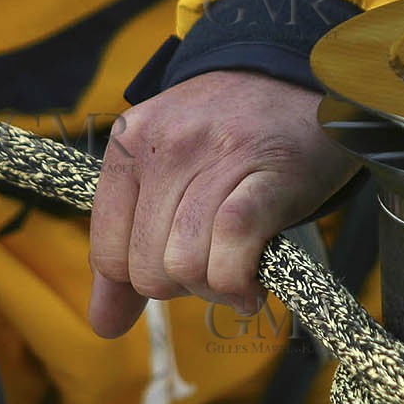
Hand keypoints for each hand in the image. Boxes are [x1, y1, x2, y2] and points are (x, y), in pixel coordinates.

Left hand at [87, 70, 356, 337]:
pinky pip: (231, 249)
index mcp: (127, 144)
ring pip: (186, 266)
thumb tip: (103, 326)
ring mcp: (213, 157)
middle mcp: (164, 146)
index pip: (107, 255)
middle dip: (182, 286)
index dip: (141, 281)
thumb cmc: (228, 136)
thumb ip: (126, 248)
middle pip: (147, 270)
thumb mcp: (163, 174)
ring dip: (216, 287)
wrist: (300, 77)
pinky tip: (253, 286)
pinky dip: (240, 282)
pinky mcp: (264, 174)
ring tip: (237, 268)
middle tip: (214, 264)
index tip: (175, 266)